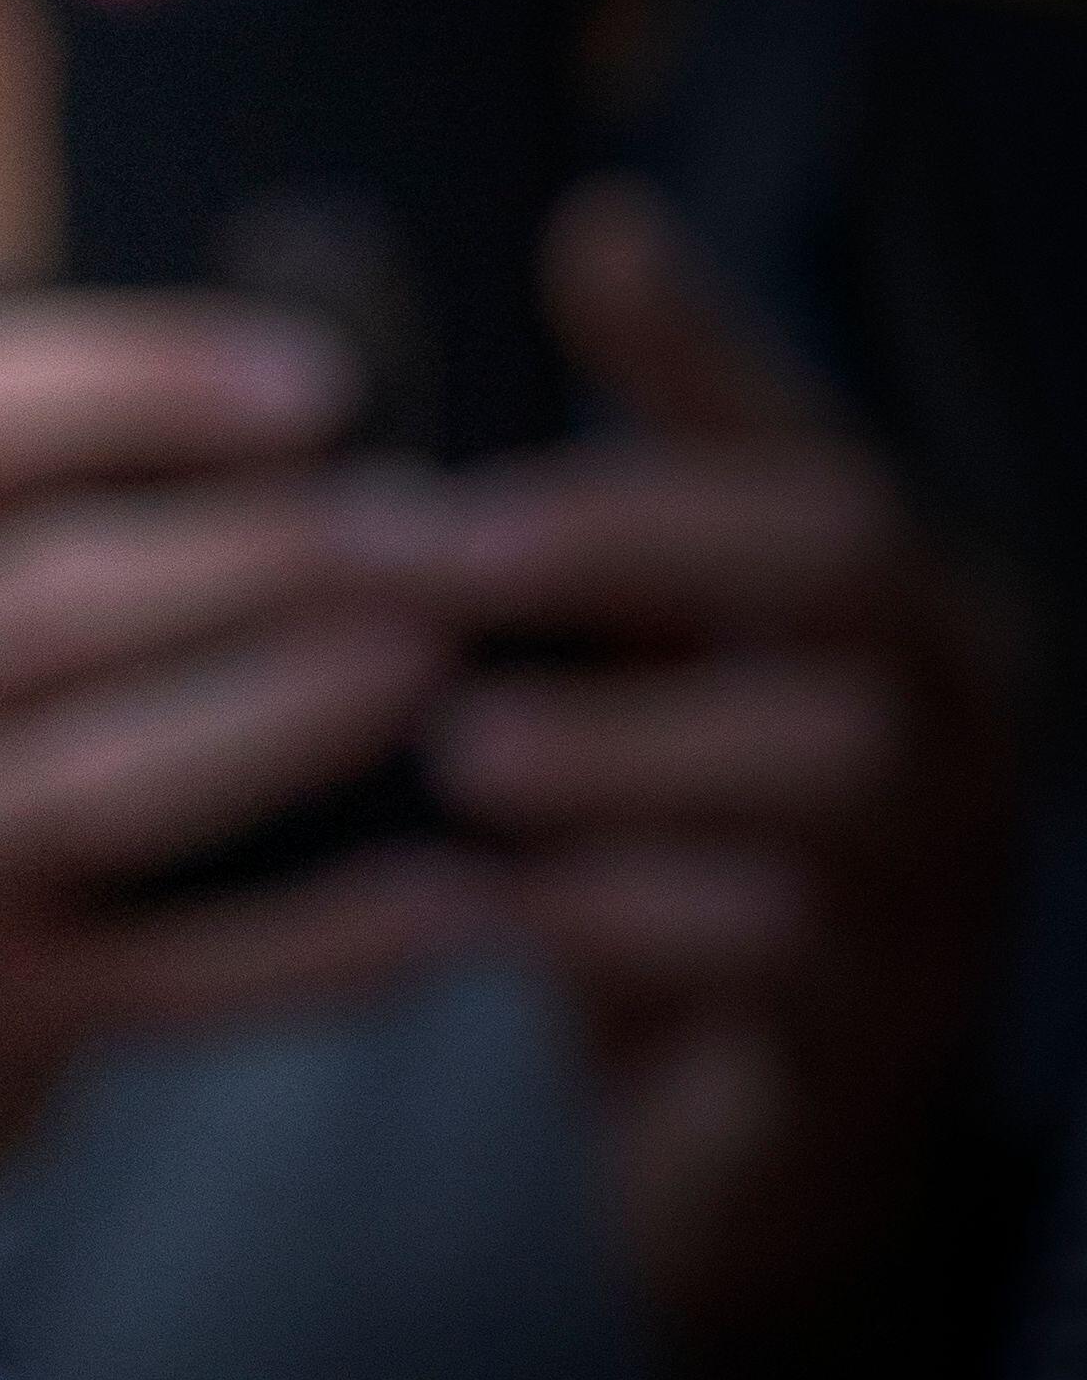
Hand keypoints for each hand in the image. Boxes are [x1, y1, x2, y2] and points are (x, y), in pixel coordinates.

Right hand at [0, 298, 510, 1224]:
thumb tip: (293, 402)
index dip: (146, 383)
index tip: (322, 380)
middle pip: (47, 592)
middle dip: (266, 547)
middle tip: (437, 527)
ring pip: (104, 778)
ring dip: (293, 711)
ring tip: (441, 658)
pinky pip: (175, 976)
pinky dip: (321, 941)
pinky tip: (452, 896)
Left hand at [420, 183, 1021, 1336]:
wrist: (732, 1147)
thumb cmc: (667, 859)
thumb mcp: (637, 670)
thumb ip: (611, 497)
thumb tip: (588, 232)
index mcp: (880, 607)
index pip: (808, 434)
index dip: (703, 341)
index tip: (581, 241)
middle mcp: (942, 714)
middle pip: (842, 568)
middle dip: (634, 543)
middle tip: (437, 551)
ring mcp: (930, 872)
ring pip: (834, 760)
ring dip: (632, 742)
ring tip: (467, 751)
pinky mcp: (869, 1032)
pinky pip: (778, 951)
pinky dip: (624, 920)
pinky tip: (492, 909)